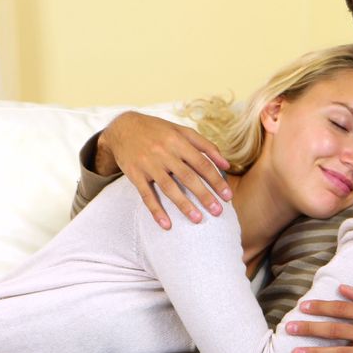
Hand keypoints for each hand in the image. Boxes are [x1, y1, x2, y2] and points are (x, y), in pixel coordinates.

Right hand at [97, 112, 231, 228]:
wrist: (123, 128)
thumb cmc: (158, 131)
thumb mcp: (182, 131)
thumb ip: (206, 146)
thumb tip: (227, 165)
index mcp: (178, 141)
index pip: (202, 163)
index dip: (216, 180)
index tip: (228, 196)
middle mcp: (164, 153)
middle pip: (188, 177)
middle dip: (204, 195)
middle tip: (218, 212)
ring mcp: (148, 165)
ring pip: (168, 188)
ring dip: (183, 205)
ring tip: (197, 220)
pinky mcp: (135, 175)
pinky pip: (146, 195)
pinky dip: (156, 210)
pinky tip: (166, 224)